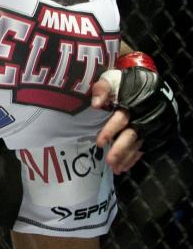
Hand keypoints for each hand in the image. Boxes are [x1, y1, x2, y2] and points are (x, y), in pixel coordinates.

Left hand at [92, 52, 178, 172]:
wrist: (148, 83)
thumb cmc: (124, 83)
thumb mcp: (111, 79)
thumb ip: (102, 89)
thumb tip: (96, 104)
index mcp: (132, 104)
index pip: (120, 119)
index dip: (110, 131)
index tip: (99, 143)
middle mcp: (142, 117)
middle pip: (131, 136)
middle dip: (120, 149)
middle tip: (109, 161)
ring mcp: (149, 127)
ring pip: (137, 144)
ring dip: (126, 157)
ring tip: (115, 168)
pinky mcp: (152, 133)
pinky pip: (143, 147)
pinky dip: (134, 158)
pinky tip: (125, 166)